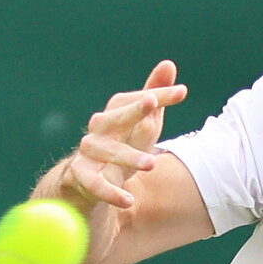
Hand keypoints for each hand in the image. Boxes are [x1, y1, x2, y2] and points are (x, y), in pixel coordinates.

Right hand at [62, 60, 187, 208]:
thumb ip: (155, 96)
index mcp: (116, 113)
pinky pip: (94, 184)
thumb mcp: (143, 123)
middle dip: (134, 111)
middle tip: (152, 104)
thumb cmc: (122, 145)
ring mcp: (88, 151)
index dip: (159, 95)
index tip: (182, 92)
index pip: (137, 99)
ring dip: (129, 157)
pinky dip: (110, 193)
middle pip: (117, 117)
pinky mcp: (79, 175)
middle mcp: (99, 128)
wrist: (88, 180)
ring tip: (151, 164)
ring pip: (108, 152)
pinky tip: (127, 200)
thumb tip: (168, 64)